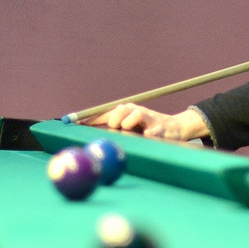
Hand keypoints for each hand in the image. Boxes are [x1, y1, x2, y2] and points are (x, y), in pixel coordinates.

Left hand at [85, 105, 207, 141]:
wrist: (174, 128)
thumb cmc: (145, 130)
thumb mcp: (128, 129)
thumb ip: (110, 132)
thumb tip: (87, 138)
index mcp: (124, 113)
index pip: (104, 113)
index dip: (90, 118)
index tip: (74, 122)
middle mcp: (135, 112)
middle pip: (119, 109)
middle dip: (113, 119)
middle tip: (113, 127)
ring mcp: (149, 118)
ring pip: (136, 114)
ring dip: (130, 123)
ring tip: (130, 130)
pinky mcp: (161, 128)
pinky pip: (154, 130)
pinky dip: (150, 132)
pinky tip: (147, 135)